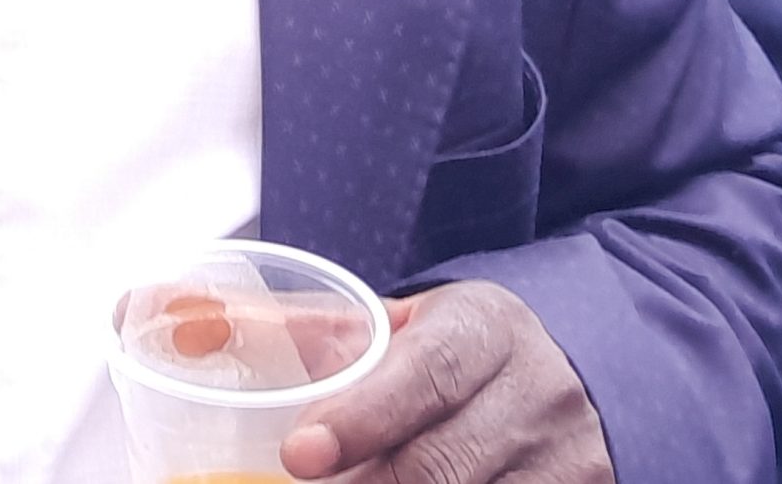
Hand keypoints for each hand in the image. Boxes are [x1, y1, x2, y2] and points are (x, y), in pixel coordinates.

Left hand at [281, 281, 609, 482]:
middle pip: (439, 464)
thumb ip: (322, 333)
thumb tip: (206, 318)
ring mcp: (565, 460)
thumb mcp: (409, 324)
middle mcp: (538, 393)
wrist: (576, 377)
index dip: (361, 418)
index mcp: (487, 327)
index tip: (300, 454)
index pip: (425, 375)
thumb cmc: (466, 353)